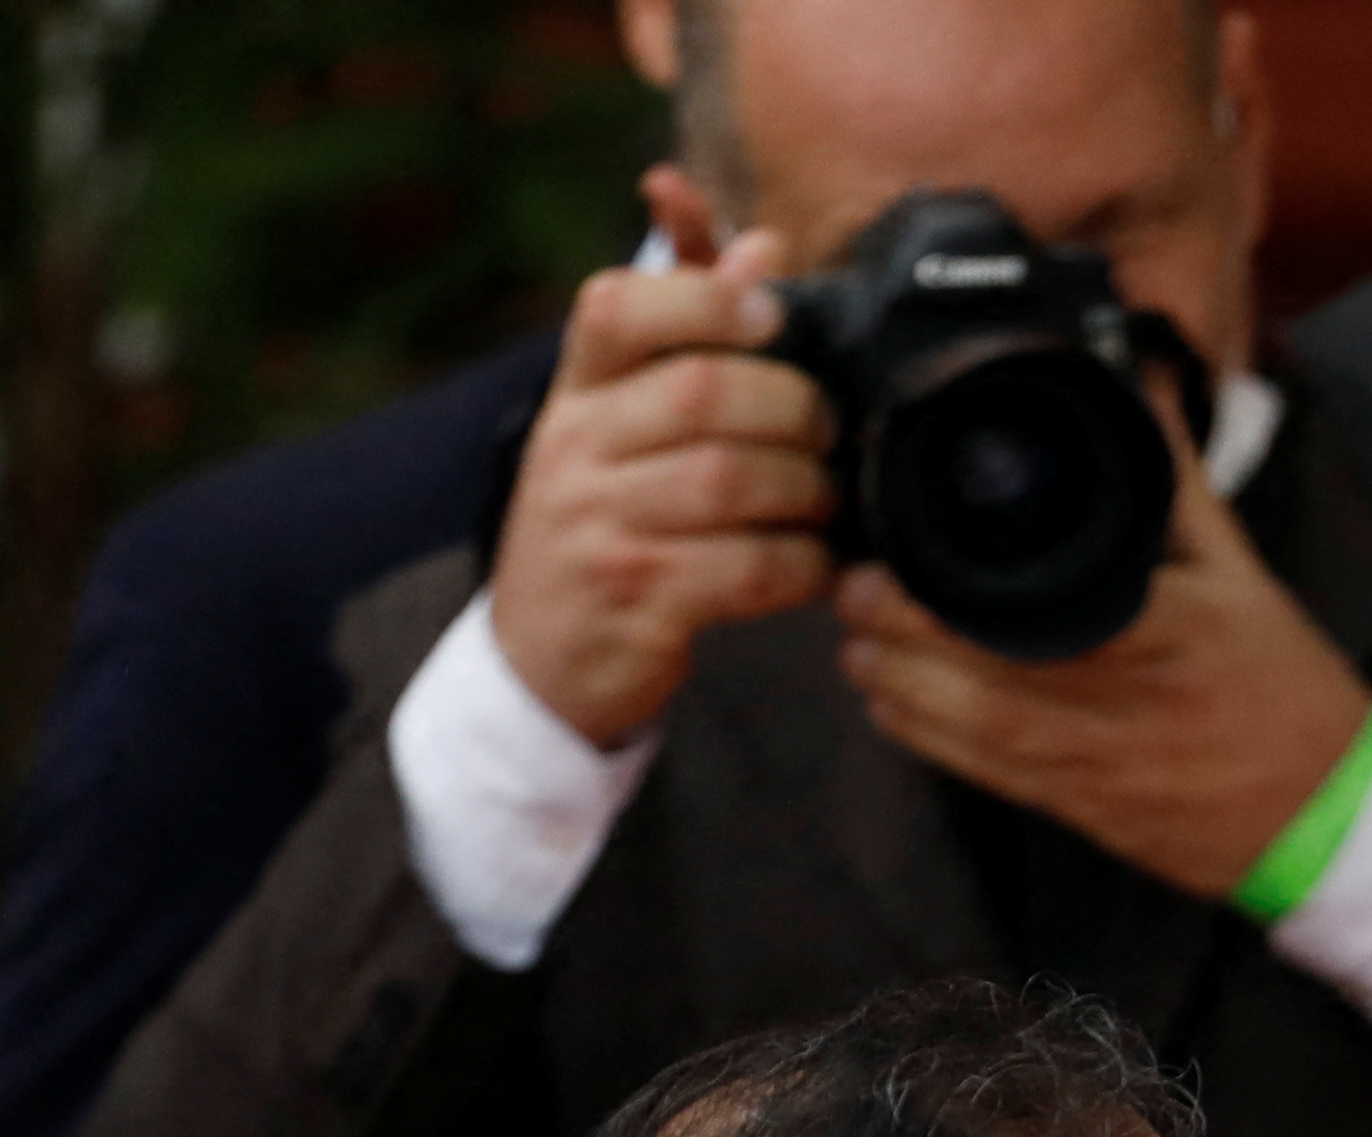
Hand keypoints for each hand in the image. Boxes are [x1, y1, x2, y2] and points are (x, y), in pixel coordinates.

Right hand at [484, 172, 830, 747]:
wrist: (543, 655)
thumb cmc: (609, 518)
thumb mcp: (624, 419)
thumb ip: (690, 326)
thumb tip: (764, 246)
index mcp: (576, 390)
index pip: (617, 306)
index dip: (707, 299)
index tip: (774, 317)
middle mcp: (575, 448)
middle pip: (701, 392)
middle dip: (791, 406)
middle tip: (828, 432)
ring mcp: (599, 527)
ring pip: (728, 480)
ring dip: (804, 488)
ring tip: (825, 498)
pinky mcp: (636, 602)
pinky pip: (744, 568)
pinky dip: (800, 563)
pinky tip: (813, 562)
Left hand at [831, 374, 1371, 904]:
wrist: (1328, 817)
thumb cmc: (1286, 689)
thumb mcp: (1242, 571)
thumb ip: (1176, 474)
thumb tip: (1136, 374)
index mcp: (1157, 635)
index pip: (1028, 606)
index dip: (941, 587)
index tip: (893, 544)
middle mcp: (1115, 704)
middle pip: (973, 671)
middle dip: (896, 632)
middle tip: (852, 586)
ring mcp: (1090, 764)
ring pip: (964, 730)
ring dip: (896, 686)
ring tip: (856, 640)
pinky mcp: (1078, 808)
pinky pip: (981, 775)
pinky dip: (925, 738)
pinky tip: (890, 702)